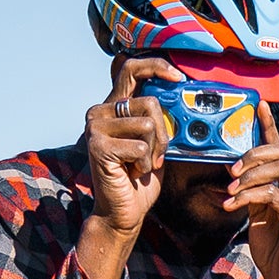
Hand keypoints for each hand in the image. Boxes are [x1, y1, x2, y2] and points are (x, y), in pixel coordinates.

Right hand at [78, 57, 182, 278]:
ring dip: (153, 153)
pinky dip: (145, 164)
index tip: (178, 77)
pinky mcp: (97, 145)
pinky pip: (139, 147)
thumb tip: (182, 97)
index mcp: (114, 106)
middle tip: (155, 156)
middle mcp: (100, 111)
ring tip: (139, 166)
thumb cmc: (140, 179)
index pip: (131, 69)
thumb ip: (161, 121)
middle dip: (164, 134)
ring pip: (148, 126)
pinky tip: (132, 173)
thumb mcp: (156, 145)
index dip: (156, 67)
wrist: (123, 212)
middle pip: (150, 103)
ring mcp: (95, 127)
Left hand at [224, 102, 278, 278]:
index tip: (259, 106)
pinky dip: (248, 196)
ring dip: (249, 177)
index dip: (270, 126)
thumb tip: (236, 170)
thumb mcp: (259, 214)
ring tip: (231, 191)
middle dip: (254, 154)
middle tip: (232, 171)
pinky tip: (233, 205)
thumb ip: (254, 190)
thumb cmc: (277, 251)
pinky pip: (272, 194)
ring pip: (278, 169)